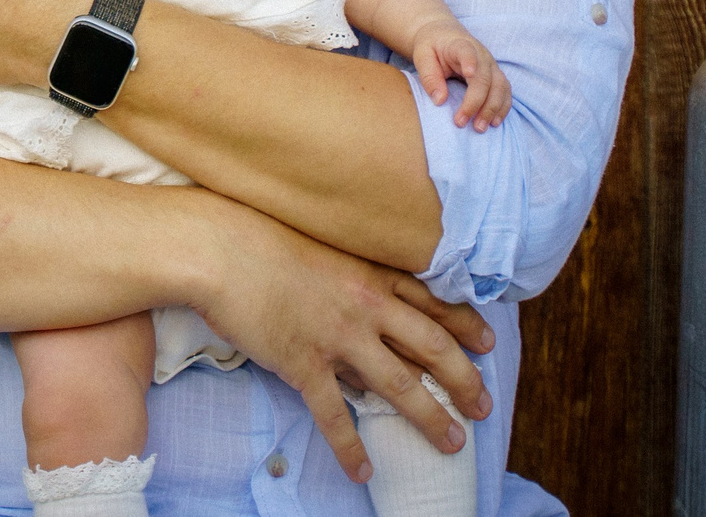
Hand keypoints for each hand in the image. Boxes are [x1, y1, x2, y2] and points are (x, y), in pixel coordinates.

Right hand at [190, 202, 493, 481]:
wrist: (218, 246)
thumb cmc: (259, 234)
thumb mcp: (320, 246)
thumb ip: (348, 276)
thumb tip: (362, 306)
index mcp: (369, 272)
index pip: (431, 302)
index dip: (464, 324)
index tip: (487, 342)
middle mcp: (365, 305)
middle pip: (432, 347)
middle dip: (464, 380)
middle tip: (484, 405)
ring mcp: (338, 336)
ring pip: (400, 385)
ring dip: (431, 418)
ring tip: (453, 442)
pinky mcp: (305, 362)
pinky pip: (336, 414)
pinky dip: (351, 447)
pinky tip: (363, 471)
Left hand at [407, 19, 511, 131]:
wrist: (445, 35)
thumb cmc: (432, 47)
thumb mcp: (422, 56)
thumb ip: (429, 76)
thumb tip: (440, 101)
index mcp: (460, 45)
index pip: (468, 52)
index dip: (470, 62)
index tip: (468, 73)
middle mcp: (481, 55)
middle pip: (485, 78)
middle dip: (476, 102)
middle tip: (461, 123)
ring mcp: (491, 65)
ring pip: (500, 87)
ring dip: (492, 109)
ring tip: (479, 128)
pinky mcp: (496, 76)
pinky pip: (505, 92)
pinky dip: (502, 108)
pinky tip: (494, 122)